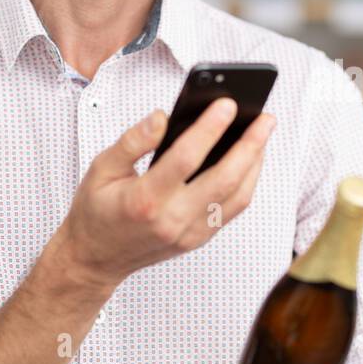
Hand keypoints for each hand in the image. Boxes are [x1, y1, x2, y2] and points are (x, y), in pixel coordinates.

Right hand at [55, 98, 274, 290]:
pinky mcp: (199, 238)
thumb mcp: (101, 168)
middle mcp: (171, 220)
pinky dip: (247, 181)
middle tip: (265, 117)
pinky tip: (250, 158)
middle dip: (250, 145)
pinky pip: (232, 209)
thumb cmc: (97, 209)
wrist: (97, 259)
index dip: (209, 129)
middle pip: (224, 179)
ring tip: (262, 133)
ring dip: (255, 163)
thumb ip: (132, 141)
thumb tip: (162, 116)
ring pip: (237, 197)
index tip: (228, 104)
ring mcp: (189, 233)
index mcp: (143, 200)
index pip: (185, 159)